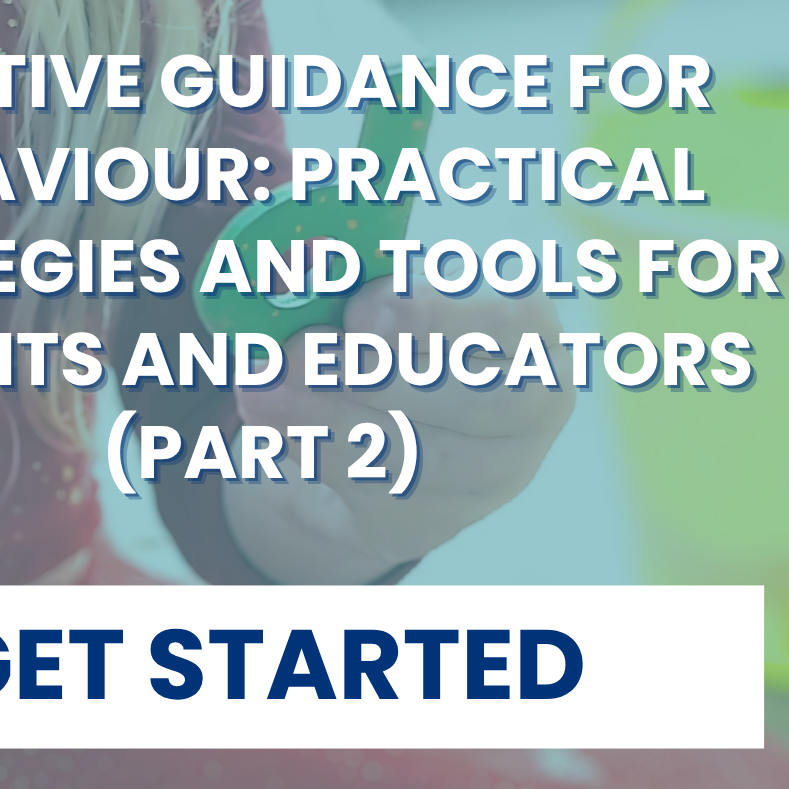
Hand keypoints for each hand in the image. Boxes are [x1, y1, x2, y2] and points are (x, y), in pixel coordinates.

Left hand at [224, 284, 574, 583]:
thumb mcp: (372, 291)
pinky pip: (377, 495)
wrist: (372, 419)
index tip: (359, 312)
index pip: (508, 323)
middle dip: (376, 377)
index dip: (434, 319)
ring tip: (259, 391)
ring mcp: (490, 479)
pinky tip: (272, 425)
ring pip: (419, 456)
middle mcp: (528, 412)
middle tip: (300, 355)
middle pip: (471, 402)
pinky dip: (318, 456)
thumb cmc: (384, 330)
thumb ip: (349, 273)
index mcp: (529, 331)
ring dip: (327, 420)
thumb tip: (297, 265)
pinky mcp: (433, 523)